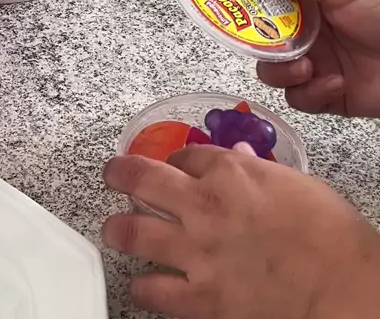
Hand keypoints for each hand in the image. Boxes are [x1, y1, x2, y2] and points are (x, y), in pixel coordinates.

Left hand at [103, 148, 379, 318]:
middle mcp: (203, 204)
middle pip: (144, 180)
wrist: (342, 287)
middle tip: (111, 173)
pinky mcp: (198, 298)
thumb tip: (240, 157)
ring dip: (118, 229)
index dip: (174, 160)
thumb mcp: (295, 183)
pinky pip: (153, 290)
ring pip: (134, 232)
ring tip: (111, 229)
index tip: (172, 165)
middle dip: (121, 174)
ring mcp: (195, 252)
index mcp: (230, 171)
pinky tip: (140, 284)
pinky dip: (142, 286)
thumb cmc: (330, 233)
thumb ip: (258, 170)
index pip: (184, 156)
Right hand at [257, 0, 379, 116]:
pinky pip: (300, 99)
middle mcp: (310, 34)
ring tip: (307, 66)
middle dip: (263, 47)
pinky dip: (312, 93)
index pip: (268, 3)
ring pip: (275, 74)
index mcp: (312, 2)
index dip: (249, 6)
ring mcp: (317, 65)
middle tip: (271, 44)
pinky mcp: (327, 95)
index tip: (234, 7)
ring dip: (285, 73)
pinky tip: (334, 83)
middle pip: (263, 43)